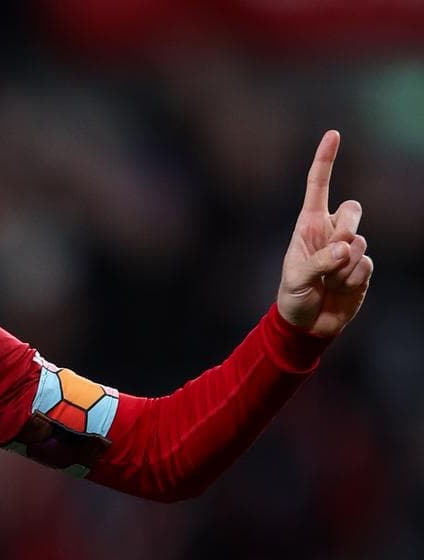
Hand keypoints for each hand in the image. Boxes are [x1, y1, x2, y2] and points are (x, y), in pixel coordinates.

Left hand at [277, 130, 373, 336]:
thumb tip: (347, 248)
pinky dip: (352, 280)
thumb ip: (320, 261)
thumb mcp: (296, 278)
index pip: (318, 186)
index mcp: (309, 225)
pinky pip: (366, 265)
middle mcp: (331, 232)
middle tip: (332, 253)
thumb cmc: (293, 296)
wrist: (307, 324)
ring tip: (327, 282)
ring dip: (343, 266)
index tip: (333, 134)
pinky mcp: (363, 267)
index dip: (325, 160)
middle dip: (347, 227)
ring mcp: (349, 249)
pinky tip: (340, 289)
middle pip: (354, 209)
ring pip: (360, 242)